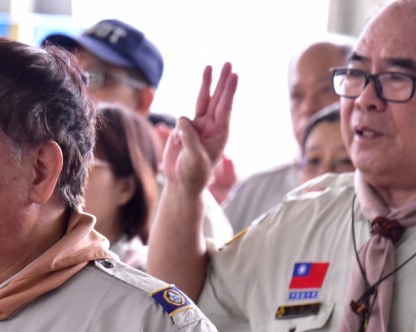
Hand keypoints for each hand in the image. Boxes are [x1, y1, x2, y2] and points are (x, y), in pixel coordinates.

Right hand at [162, 63, 236, 195]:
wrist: (182, 183)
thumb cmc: (193, 174)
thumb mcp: (194, 158)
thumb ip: (189, 138)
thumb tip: (183, 119)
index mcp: (220, 133)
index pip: (225, 108)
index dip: (229, 91)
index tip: (233, 75)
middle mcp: (211, 126)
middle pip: (217, 99)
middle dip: (222, 81)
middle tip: (228, 63)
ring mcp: (198, 126)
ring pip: (203, 101)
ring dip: (206, 84)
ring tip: (209, 66)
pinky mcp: (184, 129)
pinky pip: (184, 117)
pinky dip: (182, 120)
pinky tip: (182, 134)